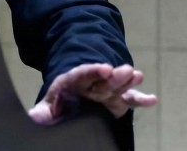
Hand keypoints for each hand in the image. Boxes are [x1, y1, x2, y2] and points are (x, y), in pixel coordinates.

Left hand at [27, 63, 157, 124]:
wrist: (67, 105)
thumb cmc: (57, 106)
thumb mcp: (46, 110)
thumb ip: (41, 113)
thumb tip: (34, 118)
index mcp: (71, 82)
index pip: (82, 74)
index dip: (93, 71)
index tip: (104, 68)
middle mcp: (91, 85)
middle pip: (103, 79)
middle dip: (114, 75)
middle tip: (126, 70)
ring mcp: (105, 92)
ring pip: (117, 85)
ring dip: (128, 80)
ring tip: (137, 75)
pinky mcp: (116, 102)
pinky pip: (129, 100)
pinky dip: (140, 100)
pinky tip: (152, 99)